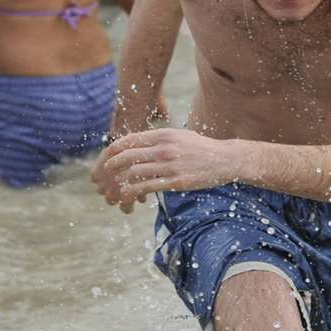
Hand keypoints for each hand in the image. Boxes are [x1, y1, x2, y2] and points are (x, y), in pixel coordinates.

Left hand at [93, 128, 238, 208]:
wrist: (224, 159)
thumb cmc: (199, 147)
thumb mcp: (179, 135)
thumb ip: (159, 138)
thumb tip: (136, 142)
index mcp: (164, 135)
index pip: (131, 140)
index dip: (115, 149)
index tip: (108, 155)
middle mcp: (165, 148)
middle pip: (129, 156)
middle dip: (113, 164)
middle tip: (106, 171)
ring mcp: (171, 165)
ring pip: (136, 173)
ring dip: (122, 181)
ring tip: (117, 186)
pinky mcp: (177, 182)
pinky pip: (149, 187)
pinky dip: (136, 191)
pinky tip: (131, 195)